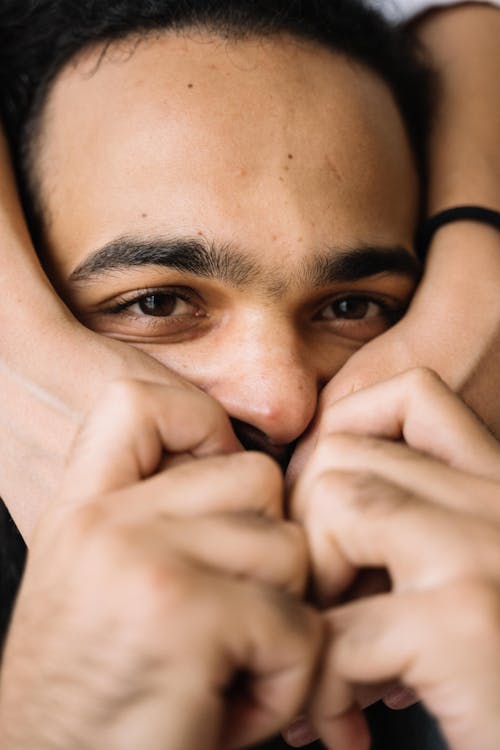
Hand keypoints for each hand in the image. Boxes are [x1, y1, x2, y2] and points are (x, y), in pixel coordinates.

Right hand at [0, 380, 321, 749]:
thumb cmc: (98, 701)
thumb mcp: (97, 588)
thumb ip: (152, 522)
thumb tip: (245, 476)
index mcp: (82, 509)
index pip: (140, 400)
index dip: (201, 425)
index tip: (221, 483)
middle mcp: (104, 521)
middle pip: (257, 477)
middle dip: (268, 552)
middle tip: (233, 617)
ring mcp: (142, 561)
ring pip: (291, 548)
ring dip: (282, 622)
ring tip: (231, 669)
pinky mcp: (187, 616)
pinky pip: (299, 624)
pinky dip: (289, 681)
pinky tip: (235, 709)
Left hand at [290, 369, 499, 749]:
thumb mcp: (477, 576)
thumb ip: (420, 533)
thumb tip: (320, 509)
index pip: (414, 396)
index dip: (344, 444)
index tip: (329, 526)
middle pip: (346, 449)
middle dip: (308, 527)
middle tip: (318, 602)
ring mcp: (486, 552)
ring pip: (337, 502)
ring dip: (312, 586)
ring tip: (329, 649)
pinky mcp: (464, 621)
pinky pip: (339, 627)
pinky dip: (321, 685)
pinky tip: (344, 720)